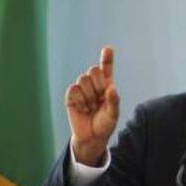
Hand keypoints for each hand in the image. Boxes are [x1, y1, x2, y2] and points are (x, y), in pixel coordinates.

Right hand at [65, 46, 119, 165]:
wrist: (92, 137)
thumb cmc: (105, 123)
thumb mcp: (113, 113)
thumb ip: (114, 101)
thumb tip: (111, 88)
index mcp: (106, 84)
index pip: (106, 67)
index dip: (107, 58)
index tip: (108, 49)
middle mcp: (93, 83)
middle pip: (93, 70)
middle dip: (98, 84)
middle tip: (100, 99)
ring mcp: (81, 88)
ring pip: (83, 79)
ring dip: (89, 96)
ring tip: (91, 107)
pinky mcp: (71, 96)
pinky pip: (73, 89)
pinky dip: (79, 100)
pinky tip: (82, 108)